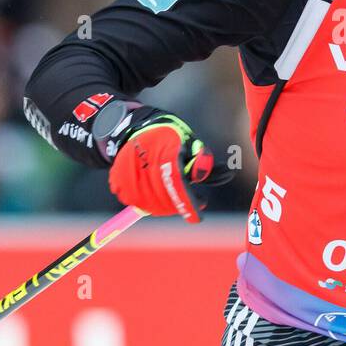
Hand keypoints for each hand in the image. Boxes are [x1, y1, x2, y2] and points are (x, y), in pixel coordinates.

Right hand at [107, 112, 230, 221]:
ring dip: (165, 206)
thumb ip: (204, 160)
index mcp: (165, 153)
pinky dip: (148, 202)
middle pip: (165, 199)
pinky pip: (136, 202)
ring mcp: (128, 175)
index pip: (178, 185)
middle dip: (180, 205)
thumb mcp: (190, 142)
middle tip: (191, 205)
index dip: (188, 204)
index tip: (197, 218)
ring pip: (150, 205)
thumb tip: (227, 175)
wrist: (134, 127)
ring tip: (173, 196)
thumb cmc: (169, 136)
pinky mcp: (117, 182)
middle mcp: (145, 165)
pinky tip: (156, 193)